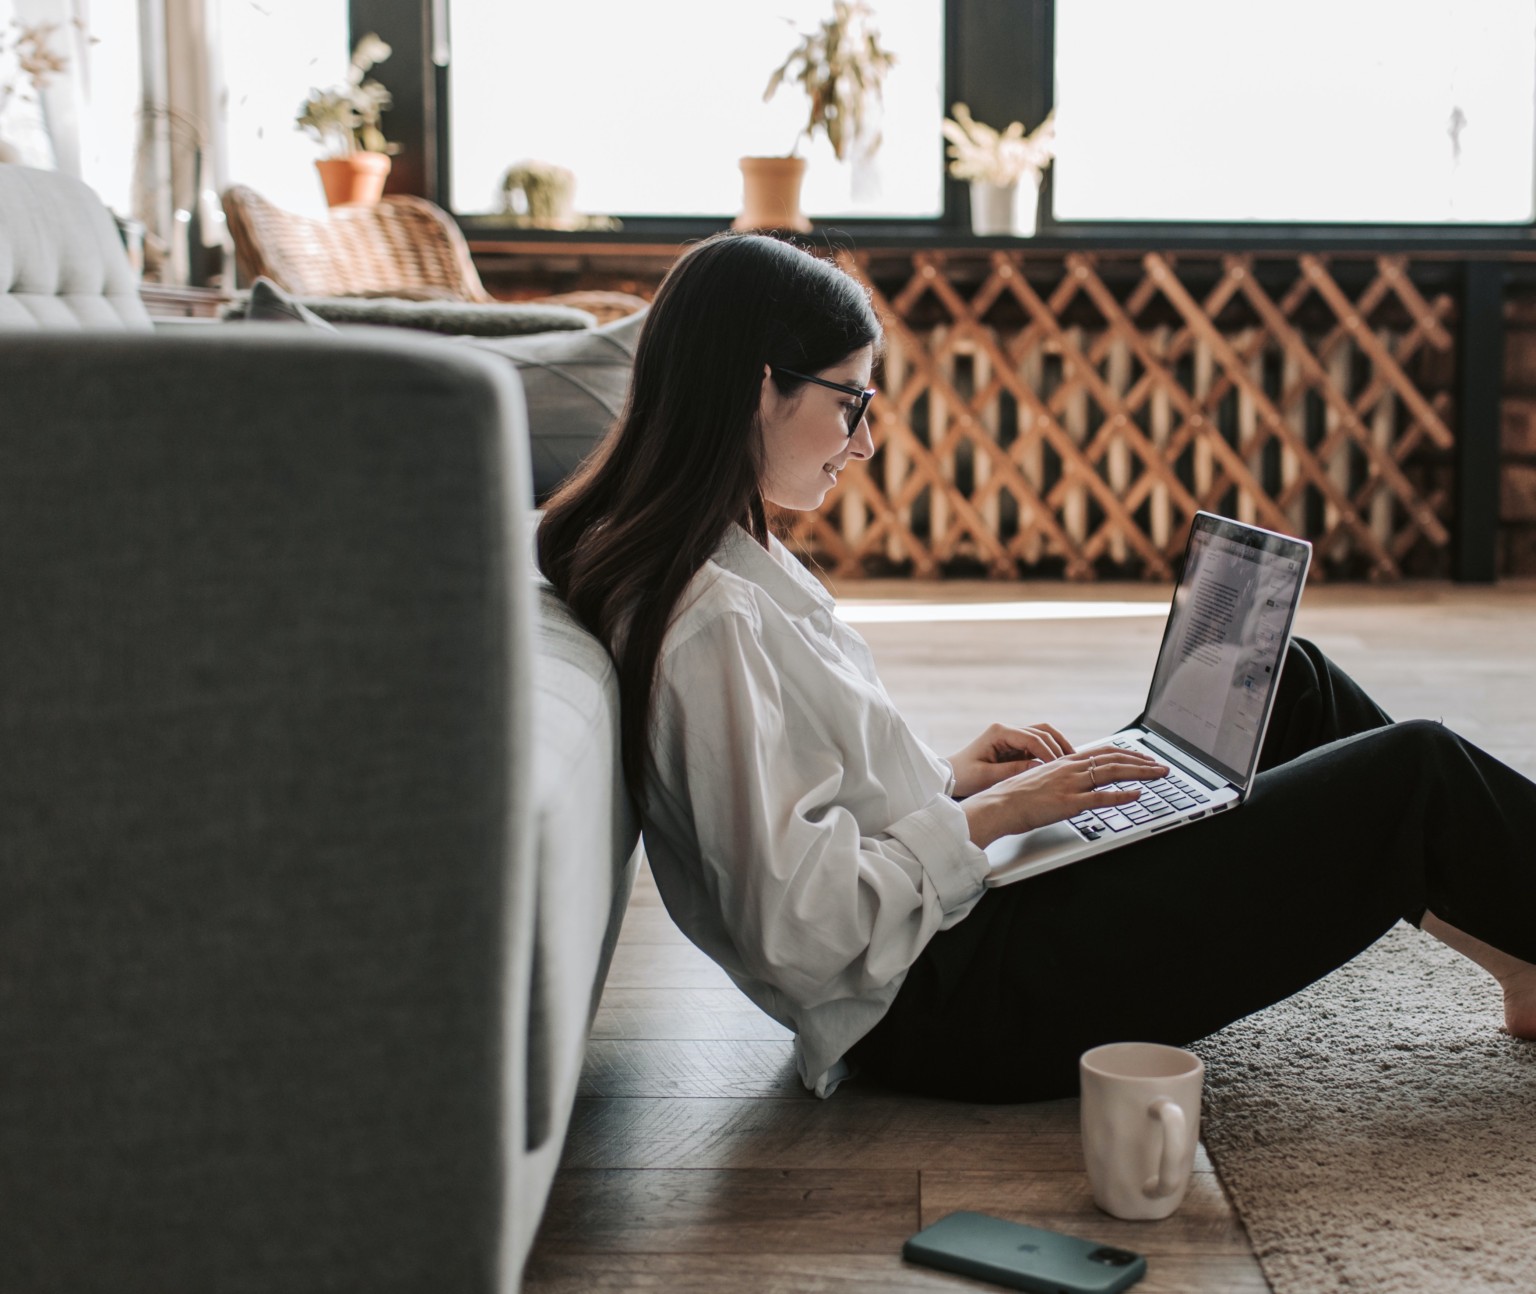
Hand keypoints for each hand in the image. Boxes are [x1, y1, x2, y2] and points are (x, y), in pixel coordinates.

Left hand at [948, 722, 1075, 798]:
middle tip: (1072, 764)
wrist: (950, 776)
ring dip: (1057, 746)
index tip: (1059, 766)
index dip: (1048, 751)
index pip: (1032, 738)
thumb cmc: (964, 776)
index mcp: (999, 732)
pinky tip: (1060, 765)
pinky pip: (1037, 745)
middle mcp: (1007, 730)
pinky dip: (1050, 752)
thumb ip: (1013, 771)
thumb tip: (1039, 767)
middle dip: (1058, 746)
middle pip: (1042, 732)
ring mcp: (1012, 737)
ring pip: (1043, 735)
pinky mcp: (1014, 746)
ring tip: (1072, 762)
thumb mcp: (987, 776)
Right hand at [961, 747, 1170, 847]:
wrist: (997, 806)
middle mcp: (1069, 769)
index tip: (1144, 758)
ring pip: (1112, 773)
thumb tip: (1074, 783)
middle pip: (1113, 759)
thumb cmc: (1013, 797)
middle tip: (1161, 766)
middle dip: (1142, 762)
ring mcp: (1069, 785)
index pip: (1103, 752)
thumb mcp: (1039, 780)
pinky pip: (1100, 798)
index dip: (1127, 754)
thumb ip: (1059, 778)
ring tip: (1159, 775)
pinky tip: (1137, 796)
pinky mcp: (1067, 803)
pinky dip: (1122, 796)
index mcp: (1063, 762)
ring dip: (1140, 773)